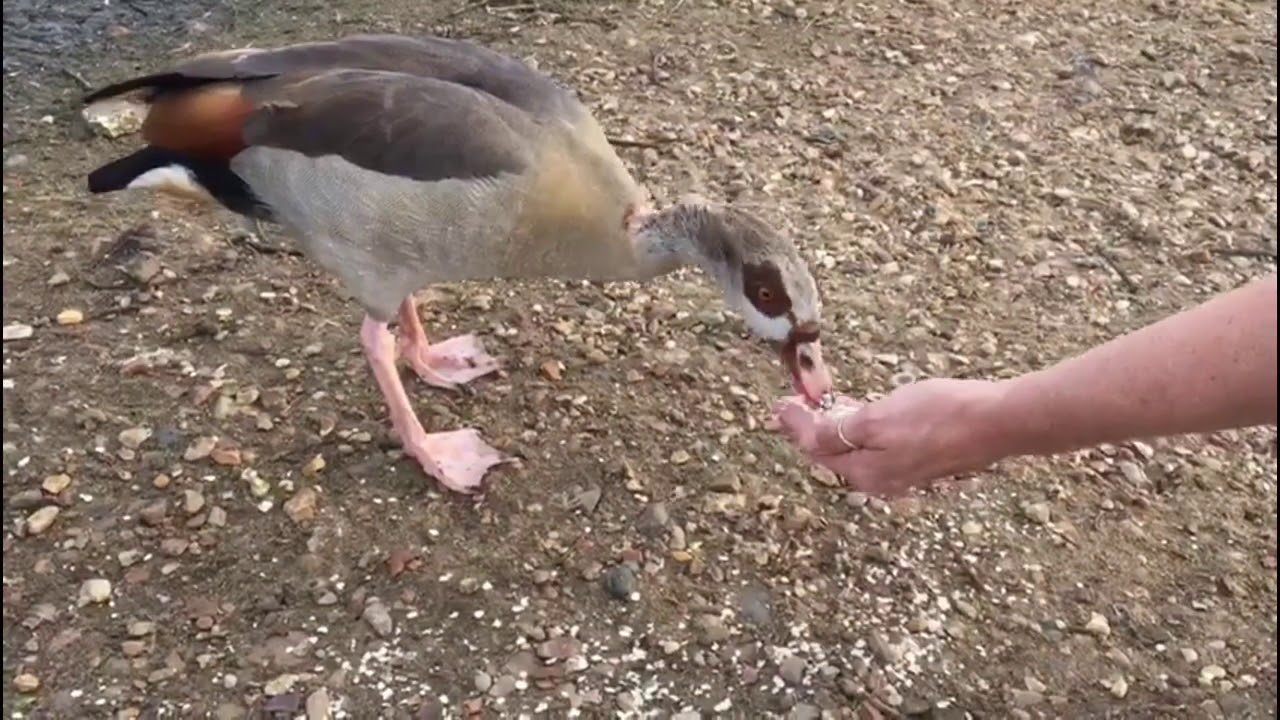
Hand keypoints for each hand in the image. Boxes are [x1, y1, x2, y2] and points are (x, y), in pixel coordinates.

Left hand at [772, 378, 1011, 495]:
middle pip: (835, 451)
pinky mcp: (922, 457)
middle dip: (811, 427)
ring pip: (857, 447)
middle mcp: (881, 479)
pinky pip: (879, 443)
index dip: (796, 424)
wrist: (998, 421)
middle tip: (792, 402)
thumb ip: (838, 430)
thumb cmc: (939, 416)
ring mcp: (903, 470)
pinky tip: (860, 410)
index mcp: (865, 473)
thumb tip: (803, 435)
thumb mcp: (878, 419)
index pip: (817, 449)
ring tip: (818, 403)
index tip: (780, 403)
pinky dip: (861, 426)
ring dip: (835, 425)